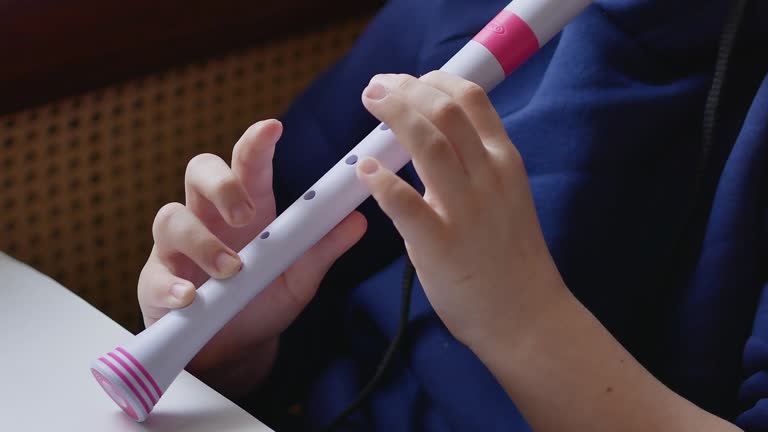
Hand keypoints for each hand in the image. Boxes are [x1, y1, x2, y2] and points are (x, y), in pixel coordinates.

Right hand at [137, 120, 366, 397]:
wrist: (236, 348)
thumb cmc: (264, 299)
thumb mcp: (299, 277)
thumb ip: (321, 249)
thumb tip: (357, 220)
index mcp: (246, 208)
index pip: (246, 164)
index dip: (255, 143)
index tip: (273, 127)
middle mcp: (207, 218)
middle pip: (198, 172)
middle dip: (221, 184)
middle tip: (247, 214)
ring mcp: (177, 249)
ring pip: (171, 218)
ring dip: (202, 242)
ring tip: (232, 270)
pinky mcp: (156, 284)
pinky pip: (155, 275)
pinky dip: (172, 284)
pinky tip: (191, 298)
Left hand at [356, 72, 565, 349]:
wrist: (525, 316)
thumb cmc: (508, 256)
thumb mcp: (503, 196)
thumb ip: (471, 165)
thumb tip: (424, 137)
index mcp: (505, 162)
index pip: (470, 99)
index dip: (433, 80)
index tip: (408, 80)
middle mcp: (489, 177)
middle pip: (444, 111)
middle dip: (405, 89)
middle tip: (377, 87)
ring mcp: (466, 210)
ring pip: (428, 143)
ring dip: (394, 114)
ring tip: (370, 102)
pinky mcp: (441, 245)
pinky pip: (407, 204)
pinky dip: (382, 181)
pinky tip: (366, 168)